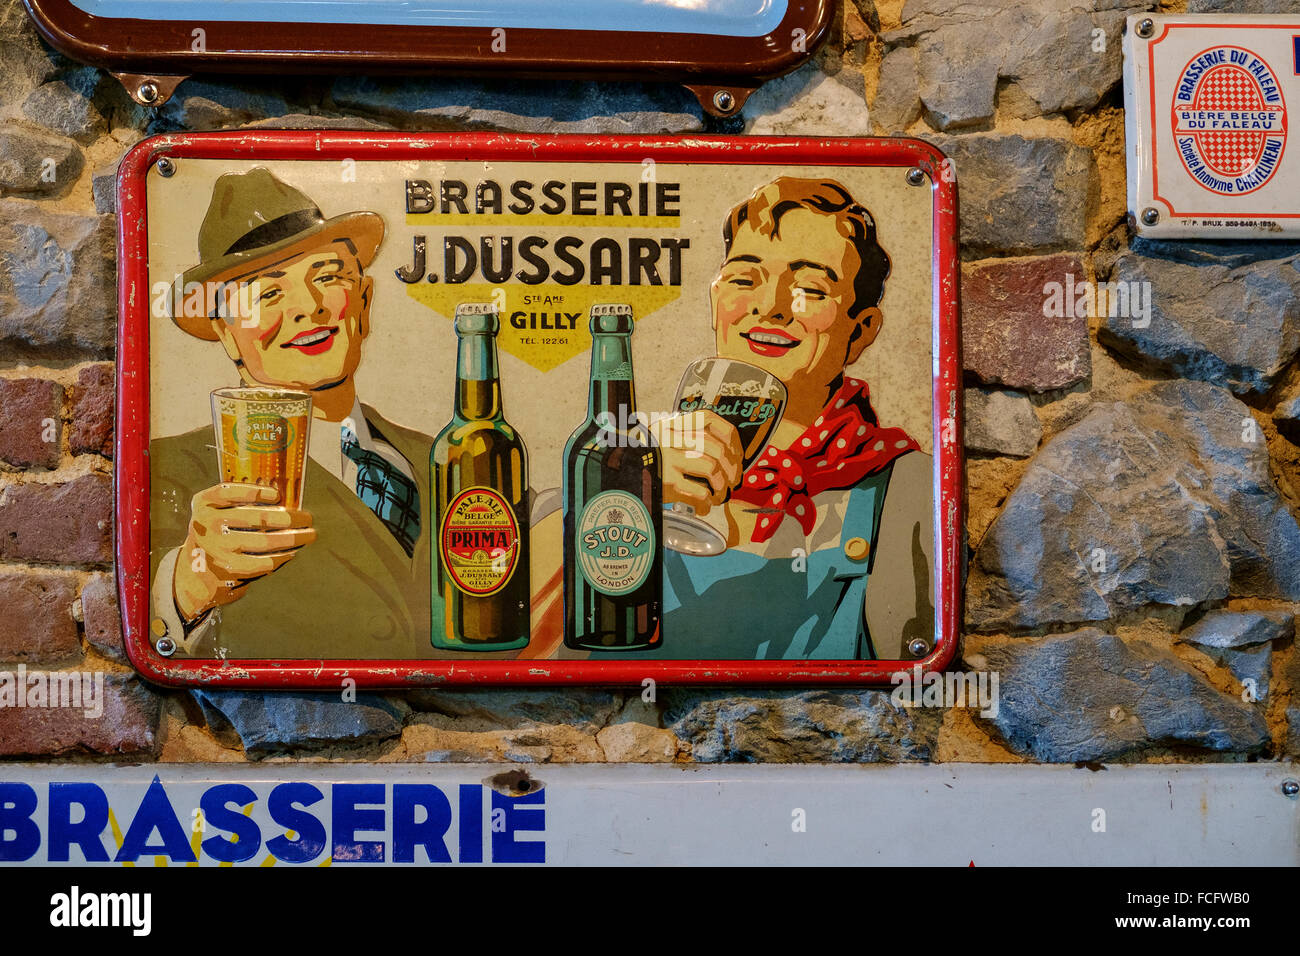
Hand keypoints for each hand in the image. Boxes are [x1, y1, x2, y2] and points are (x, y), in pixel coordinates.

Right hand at [172, 482, 315, 622]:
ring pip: (264, 541)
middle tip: (307, 517)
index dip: (255, 492)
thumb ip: (240, 501)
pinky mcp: (229, 568)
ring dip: (292, 538)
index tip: (277, 494)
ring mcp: (218, 548)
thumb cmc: (219, 531)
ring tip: (308, 534)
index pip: (229, 492)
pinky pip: (262, 562)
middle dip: (288, 517)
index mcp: (204, 503)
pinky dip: (282, 557)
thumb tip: (286, 497)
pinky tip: (292, 552)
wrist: (197, 568)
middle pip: (256, 518)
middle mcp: (208, 524)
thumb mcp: (217, 511)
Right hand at [649, 410, 742, 515]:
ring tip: (720, 494)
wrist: (616, 474)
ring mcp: (667, 459)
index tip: (736, 454)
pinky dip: (708, 500)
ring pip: (711, 468)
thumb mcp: (663, 439)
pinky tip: (706, 505)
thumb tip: (727, 454)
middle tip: (732, 481)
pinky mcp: (665, 482)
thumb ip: (687, 437)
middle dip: (731, 468)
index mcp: (672, 424)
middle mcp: (669, 438)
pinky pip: (698, 491)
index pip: (710, 419)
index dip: (730, 438)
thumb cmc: (645, 460)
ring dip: (722, 485)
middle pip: (716, 447)